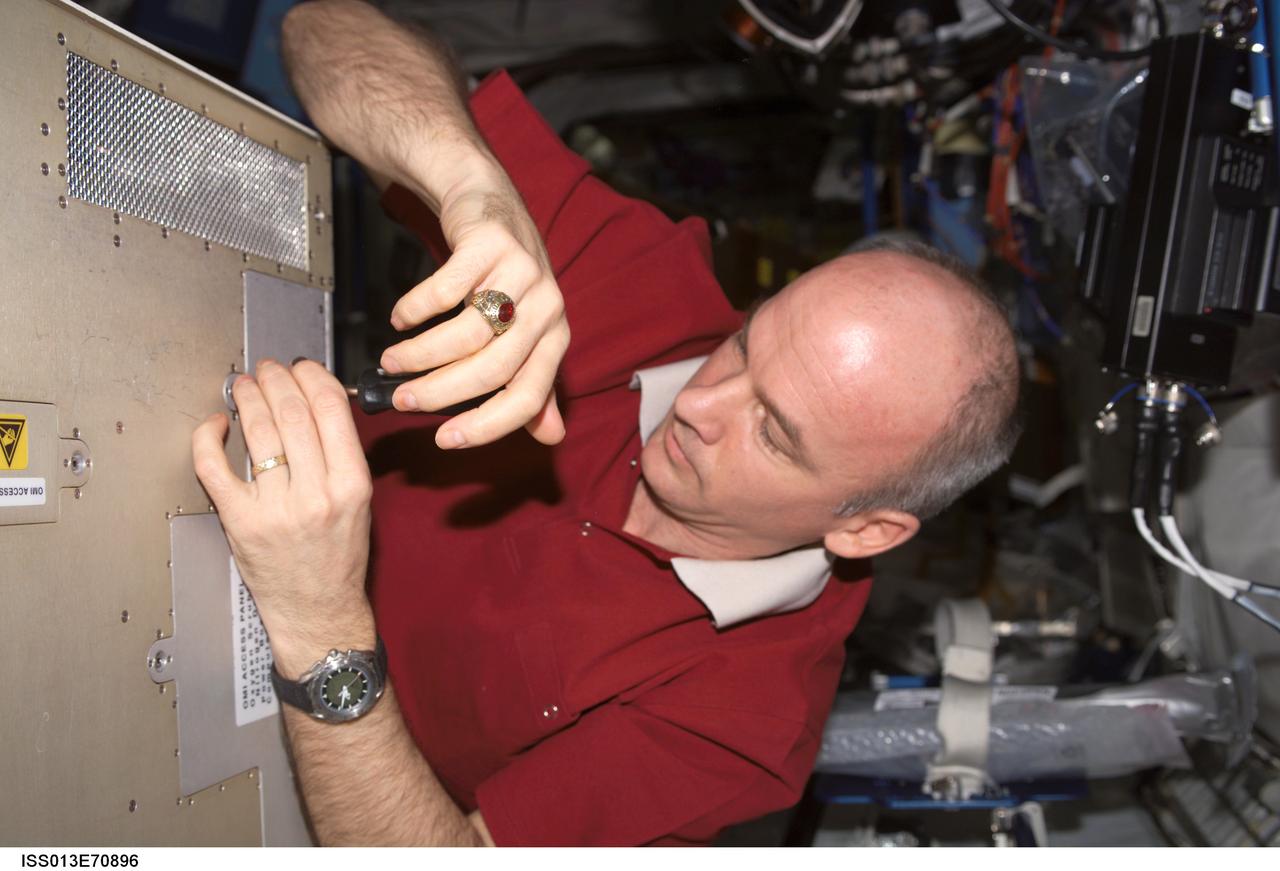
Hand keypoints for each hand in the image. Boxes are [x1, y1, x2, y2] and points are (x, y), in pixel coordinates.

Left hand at [192, 359, 374, 663]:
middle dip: (277, 380)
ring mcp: (275, 508)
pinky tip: (217, 424)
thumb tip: (317, 405)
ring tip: (244, 385)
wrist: (318, 611)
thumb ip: (343, 456)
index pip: (331, 411)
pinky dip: (210, 438)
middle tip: (269, 369)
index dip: (313, 377)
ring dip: (248, 398)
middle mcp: (315, 494)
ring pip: (258, 433)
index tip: (303, 368)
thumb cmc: (339, 559)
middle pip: (292, 413)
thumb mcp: (360, 503)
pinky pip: (215, 467)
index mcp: (351, 485)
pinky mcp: (240, 521)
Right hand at [378, 157, 569, 449]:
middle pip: (493, 368)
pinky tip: (400, 317)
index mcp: (556, 338)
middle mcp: (546, 307)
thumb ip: (533, 386)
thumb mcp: (527, 332)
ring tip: (393, 361)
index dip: (487, 425)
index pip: (528, 397)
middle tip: (404, 399)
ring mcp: (521, 273)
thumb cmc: (505, 277)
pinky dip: (416, 308)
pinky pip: (446, 289)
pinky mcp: (490, 244)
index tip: (446, 439)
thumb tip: (549, 436)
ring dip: (421, 354)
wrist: (490, 204)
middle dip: (441, 392)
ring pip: (467, 333)